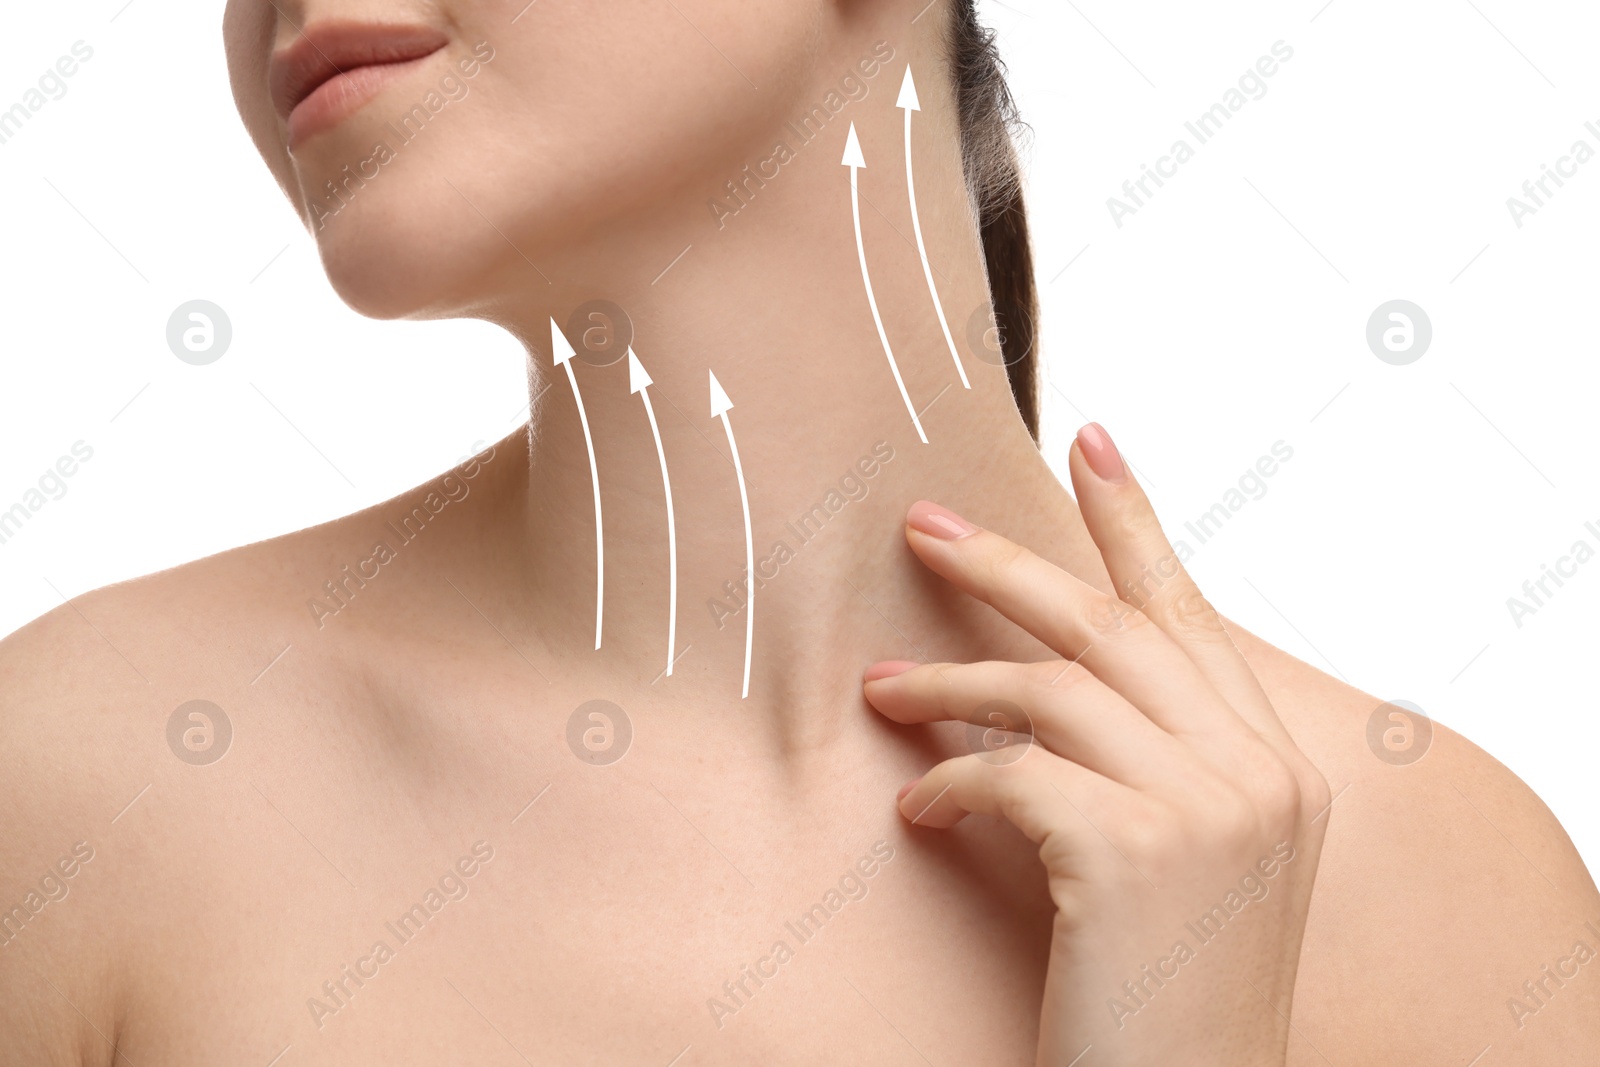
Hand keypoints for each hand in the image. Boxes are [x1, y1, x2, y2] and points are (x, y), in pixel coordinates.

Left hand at [863, 423, 1330, 1066]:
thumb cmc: (1171, 1002)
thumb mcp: (1188, 868)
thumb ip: (1148, 767)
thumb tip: (1033, 689)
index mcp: (1278, 769)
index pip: (1191, 614)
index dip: (1134, 521)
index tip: (1091, 438)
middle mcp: (1256, 774)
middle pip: (1110, 624)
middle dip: (1006, 563)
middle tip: (920, 521)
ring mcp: (1204, 809)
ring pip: (1049, 689)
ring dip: (947, 682)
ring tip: (878, 689)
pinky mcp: (1133, 852)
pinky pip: (1010, 772)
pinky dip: (950, 779)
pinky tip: (919, 807)